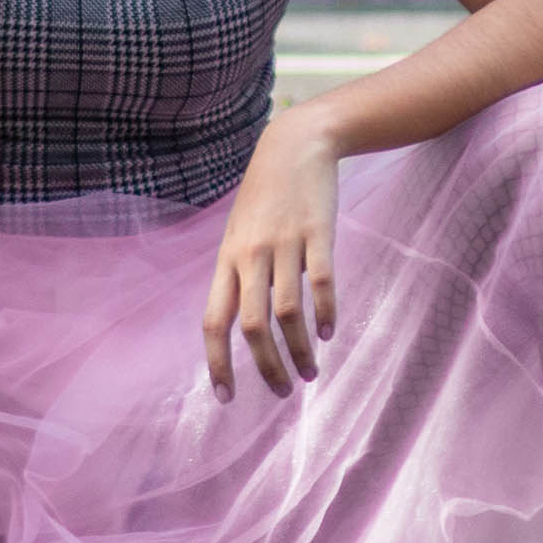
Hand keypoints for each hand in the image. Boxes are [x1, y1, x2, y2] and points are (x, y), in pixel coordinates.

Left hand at [202, 113, 341, 401]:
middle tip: (282, 392)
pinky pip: (321, 284)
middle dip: (266, 367)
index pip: (214, 321)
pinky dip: (325, 314)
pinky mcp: (317, 234)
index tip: (225, 397)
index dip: (218, 362)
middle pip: (252, 325)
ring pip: (288, 312)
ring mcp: (285, 244)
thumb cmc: (264, 196)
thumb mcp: (239, 233)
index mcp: (227, 259)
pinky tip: (328, 333)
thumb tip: (240, 325)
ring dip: (299, 350)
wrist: (295, 145)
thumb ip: (238, 275)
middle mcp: (251, 255)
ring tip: (310, 372)